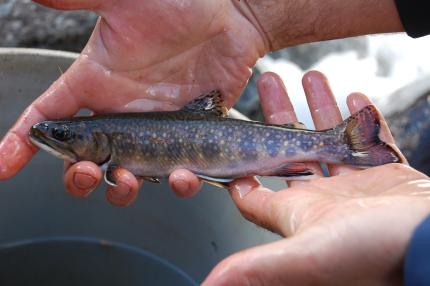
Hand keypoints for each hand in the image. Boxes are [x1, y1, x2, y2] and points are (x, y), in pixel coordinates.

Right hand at [0, 0, 266, 205]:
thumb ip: (79, 1)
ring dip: (121, 189)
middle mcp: (122, 112)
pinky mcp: (189, 138)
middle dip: (77, 176)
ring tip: (128, 180)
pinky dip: (178, 184)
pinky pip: (178, 173)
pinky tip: (181, 176)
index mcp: (98, 82)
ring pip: (128, 175)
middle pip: (86, 159)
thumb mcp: (124, 3)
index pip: (50, 116)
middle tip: (85, 173)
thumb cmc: (181, 4)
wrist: (232, 15)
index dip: (22, 142)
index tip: (3, 166)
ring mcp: (156, 129)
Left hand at [198, 71, 429, 284]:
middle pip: (291, 149)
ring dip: (319, 107)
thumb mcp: (308, 253)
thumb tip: (211, 285)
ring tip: (309, 75)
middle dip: (278, 114)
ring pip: (329, 137)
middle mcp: (324, 198)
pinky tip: (353, 97)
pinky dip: (361, 119)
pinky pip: (369, 140)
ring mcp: (357, 184)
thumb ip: (260, 265)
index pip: (256, 190)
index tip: (229, 137)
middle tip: (269, 81)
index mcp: (299, 212)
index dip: (240, 167)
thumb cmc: (376, 251)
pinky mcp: (387, 174)